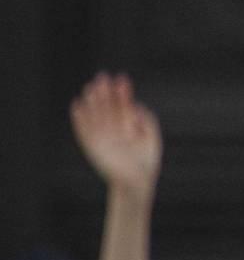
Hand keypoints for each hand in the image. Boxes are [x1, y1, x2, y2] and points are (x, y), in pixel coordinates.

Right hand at [70, 73, 161, 196]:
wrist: (136, 182)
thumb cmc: (146, 161)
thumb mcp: (151, 138)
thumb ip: (146, 120)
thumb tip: (136, 106)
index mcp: (129, 126)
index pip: (124, 105)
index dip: (122, 92)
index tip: (121, 78)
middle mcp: (115, 129)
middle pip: (109, 108)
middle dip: (106, 93)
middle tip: (102, 77)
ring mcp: (103, 138)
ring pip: (96, 116)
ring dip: (93, 102)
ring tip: (90, 88)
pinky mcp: (92, 147)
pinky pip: (84, 131)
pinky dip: (80, 119)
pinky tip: (77, 105)